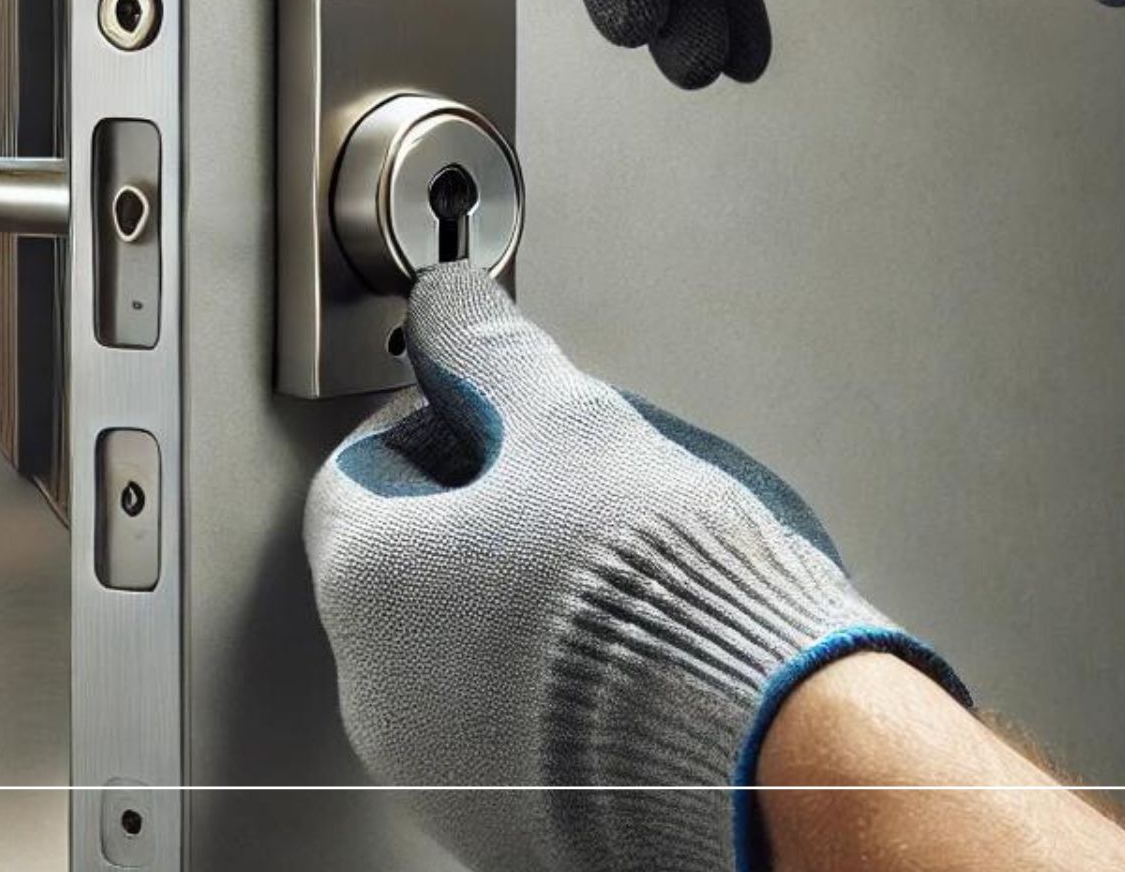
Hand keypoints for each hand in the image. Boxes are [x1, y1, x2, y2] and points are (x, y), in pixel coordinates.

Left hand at [304, 264, 965, 871]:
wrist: (764, 754)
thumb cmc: (662, 598)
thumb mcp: (572, 425)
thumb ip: (493, 356)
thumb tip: (451, 306)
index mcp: (367, 586)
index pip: (360, 470)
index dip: (436, 420)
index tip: (496, 411)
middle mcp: (378, 692)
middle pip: (406, 563)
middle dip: (481, 512)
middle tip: (569, 488)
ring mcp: (439, 773)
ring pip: (457, 650)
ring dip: (515, 600)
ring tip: (614, 575)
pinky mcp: (507, 822)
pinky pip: (508, 727)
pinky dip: (548, 684)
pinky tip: (628, 658)